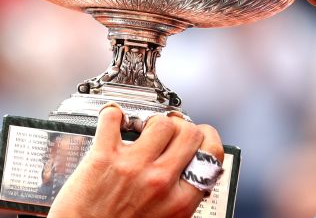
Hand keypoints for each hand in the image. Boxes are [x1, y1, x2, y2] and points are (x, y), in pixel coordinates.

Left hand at [48, 106, 223, 217]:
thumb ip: (182, 197)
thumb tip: (193, 171)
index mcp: (179, 200)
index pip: (211, 154)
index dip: (208, 138)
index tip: (201, 134)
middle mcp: (160, 181)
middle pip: (189, 132)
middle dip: (182, 127)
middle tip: (172, 131)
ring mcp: (133, 166)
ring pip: (160, 121)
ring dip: (154, 121)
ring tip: (145, 129)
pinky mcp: (104, 157)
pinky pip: (115, 119)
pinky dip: (114, 114)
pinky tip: (115, 121)